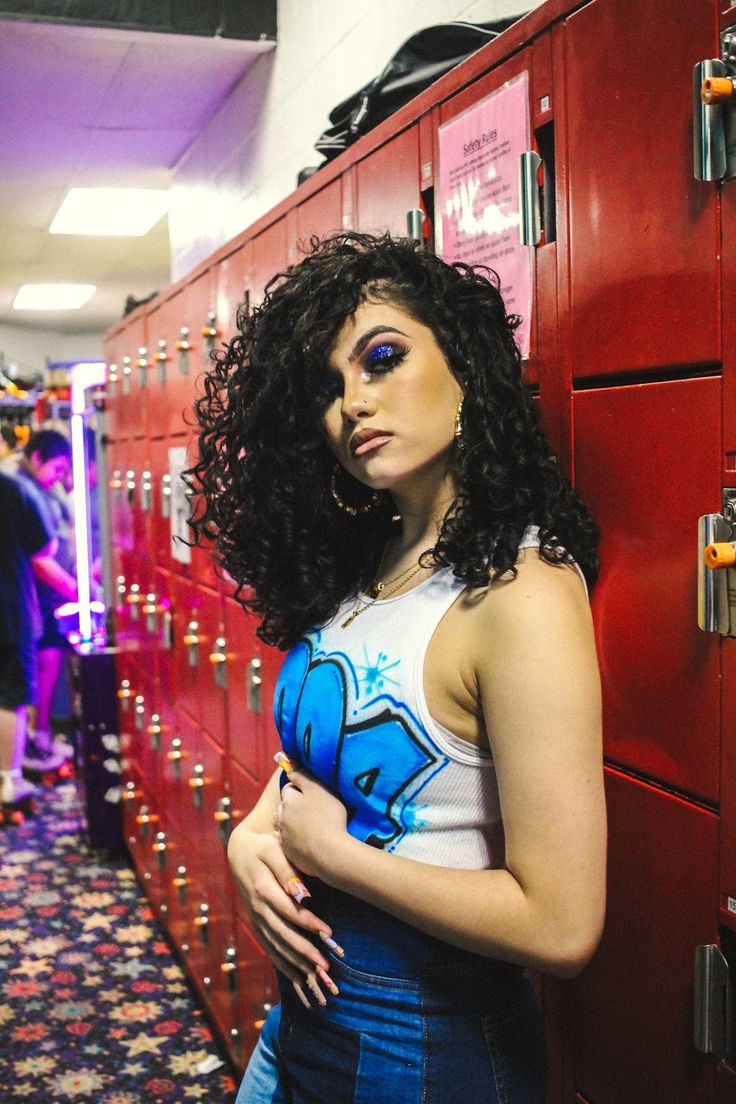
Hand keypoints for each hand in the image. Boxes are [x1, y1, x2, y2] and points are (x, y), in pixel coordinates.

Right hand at [227, 820, 341, 1007]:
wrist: (239, 848)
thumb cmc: (263, 845)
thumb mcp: (274, 850)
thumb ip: (287, 871)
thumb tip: (302, 893)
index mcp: (263, 888)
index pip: (289, 910)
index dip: (308, 923)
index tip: (329, 934)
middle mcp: (257, 908)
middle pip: (283, 934)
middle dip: (304, 952)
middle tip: (325, 966)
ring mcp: (255, 917)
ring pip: (275, 945)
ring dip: (295, 963)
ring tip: (316, 977)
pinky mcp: (256, 922)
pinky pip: (269, 947)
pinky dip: (282, 963)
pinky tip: (297, 978)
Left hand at [277, 768, 348, 878]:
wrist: (329, 853)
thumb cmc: (327, 817)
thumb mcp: (317, 789)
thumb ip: (301, 775)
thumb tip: (287, 763)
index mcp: (287, 801)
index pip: (289, 788)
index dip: (300, 789)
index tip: (313, 794)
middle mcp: (281, 818)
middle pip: (286, 808)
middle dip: (294, 807)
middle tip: (313, 810)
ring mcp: (284, 838)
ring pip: (287, 825)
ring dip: (296, 824)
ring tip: (313, 827)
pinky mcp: (290, 854)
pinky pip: (292, 843)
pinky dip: (299, 841)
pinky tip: (313, 842)